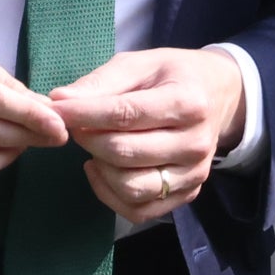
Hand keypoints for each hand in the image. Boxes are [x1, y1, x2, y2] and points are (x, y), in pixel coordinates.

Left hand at [50, 47, 245, 226]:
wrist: (218, 95)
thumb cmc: (174, 75)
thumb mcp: (141, 63)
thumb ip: (101, 82)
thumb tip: (59, 100)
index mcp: (187, 102)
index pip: (125, 114)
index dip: (83, 114)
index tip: (55, 109)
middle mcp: (195, 143)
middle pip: (124, 153)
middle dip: (88, 139)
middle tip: (75, 126)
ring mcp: (194, 173)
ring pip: (131, 188)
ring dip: (99, 169)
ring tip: (92, 147)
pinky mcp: (188, 194)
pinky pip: (140, 211)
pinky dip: (109, 195)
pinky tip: (101, 169)